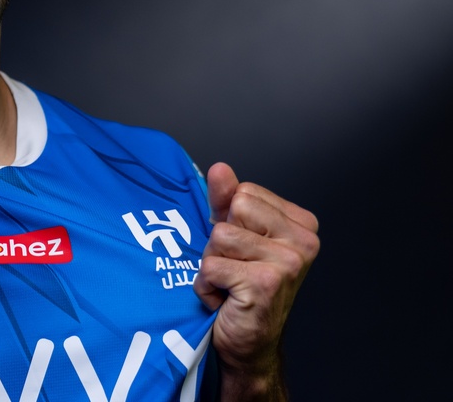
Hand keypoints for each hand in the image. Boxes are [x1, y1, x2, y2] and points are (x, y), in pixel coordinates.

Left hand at [193, 163, 319, 395]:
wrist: (248, 344)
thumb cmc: (239, 287)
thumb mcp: (233, 235)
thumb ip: (226, 200)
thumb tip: (220, 169)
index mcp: (301, 223)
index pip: (244, 192)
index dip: (230, 221)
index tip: (242, 251)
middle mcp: (304, 241)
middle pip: (233, 210)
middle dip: (219, 242)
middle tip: (235, 269)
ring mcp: (289, 263)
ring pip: (219, 237)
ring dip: (212, 265)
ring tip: (230, 285)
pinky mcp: (266, 283)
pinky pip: (211, 266)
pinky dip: (206, 287)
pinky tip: (226, 300)